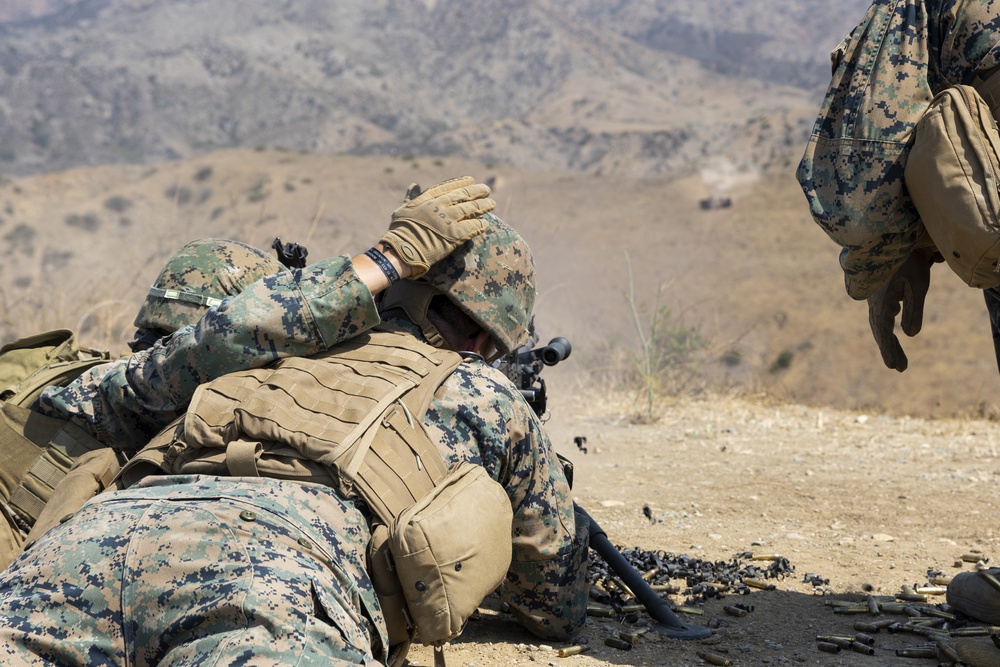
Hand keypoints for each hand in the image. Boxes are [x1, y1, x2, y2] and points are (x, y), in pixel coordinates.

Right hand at [380, 176, 494, 276]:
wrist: (401, 250)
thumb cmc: (399, 231)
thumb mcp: (403, 209)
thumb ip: (411, 197)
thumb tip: (414, 185)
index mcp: (427, 198)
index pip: (448, 186)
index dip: (462, 182)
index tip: (471, 180)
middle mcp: (440, 206)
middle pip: (464, 195)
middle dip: (477, 191)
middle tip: (487, 189)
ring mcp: (448, 219)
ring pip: (471, 208)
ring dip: (484, 205)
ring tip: (492, 203)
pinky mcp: (455, 234)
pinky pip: (473, 227)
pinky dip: (480, 225)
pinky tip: (485, 224)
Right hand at [866, 251, 934, 371]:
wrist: (889, 236)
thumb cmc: (908, 260)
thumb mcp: (917, 285)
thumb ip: (914, 311)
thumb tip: (910, 335)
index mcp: (882, 305)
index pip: (885, 334)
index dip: (890, 351)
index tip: (896, 367)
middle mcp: (873, 303)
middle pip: (880, 331)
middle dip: (890, 349)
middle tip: (899, 367)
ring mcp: (872, 296)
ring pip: (878, 322)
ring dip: (886, 338)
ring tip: (896, 353)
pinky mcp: (875, 289)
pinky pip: (878, 312)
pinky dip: (884, 324)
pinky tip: (892, 323)